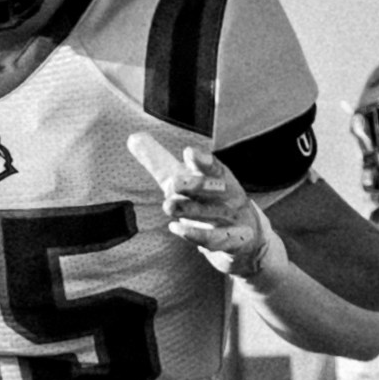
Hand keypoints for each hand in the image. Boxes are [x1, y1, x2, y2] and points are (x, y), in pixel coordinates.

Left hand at [132, 130, 268, 275]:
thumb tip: (133, 137)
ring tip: (168, 206)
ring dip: (192, 210)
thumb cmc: (207, 202)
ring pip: (213, 213)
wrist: (245, 239)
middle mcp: (228, 196)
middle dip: (197, 184)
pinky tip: (176, 228)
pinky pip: (218, 240)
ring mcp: (232, 219)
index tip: (189, 153)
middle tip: (175, 182)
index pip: (213, 167)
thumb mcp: (184, 180)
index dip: (203, 161)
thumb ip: (159, 160)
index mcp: (219, 178)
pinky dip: (198, 235)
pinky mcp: (234, 242)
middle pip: (215, 188)